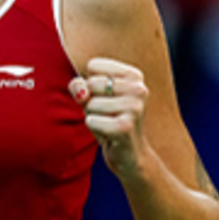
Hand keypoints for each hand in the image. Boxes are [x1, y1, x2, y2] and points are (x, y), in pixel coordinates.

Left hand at [69, 57, 149, 176]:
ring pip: (90, 104)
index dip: (90, 83)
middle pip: (90, 84)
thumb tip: (81, 92)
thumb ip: (79, 85)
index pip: (93, 65)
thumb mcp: (92, 97)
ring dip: (93, 117)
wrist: (130, 154)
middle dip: (90, 102)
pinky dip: (94, 129)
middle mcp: (138, 88)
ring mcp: (134, 108)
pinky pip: (91, 121)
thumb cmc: (109, 119)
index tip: (106, 96)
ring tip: (109, 124)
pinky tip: (109, 135)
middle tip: (107, 114)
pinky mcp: (125, 126)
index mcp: (134, 75)